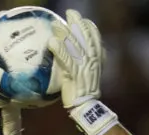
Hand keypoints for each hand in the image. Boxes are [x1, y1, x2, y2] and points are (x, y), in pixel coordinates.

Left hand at [47, 10, 117, 134]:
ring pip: (74, 47)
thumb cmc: (84, 93)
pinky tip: (51, 42)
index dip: (90, 28)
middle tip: (70, 12)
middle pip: (85, 38)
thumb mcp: (87, 76)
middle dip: (78, 23)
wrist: (85, 108)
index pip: (96, 40)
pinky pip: (66, 60)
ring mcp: (84, 68)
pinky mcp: (74, 76)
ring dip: (66, 33)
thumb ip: (85, 64)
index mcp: (97, 61)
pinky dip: (59, 50)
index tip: (84, 19)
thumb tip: (78, 56)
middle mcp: (92, 62)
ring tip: (56, 24)